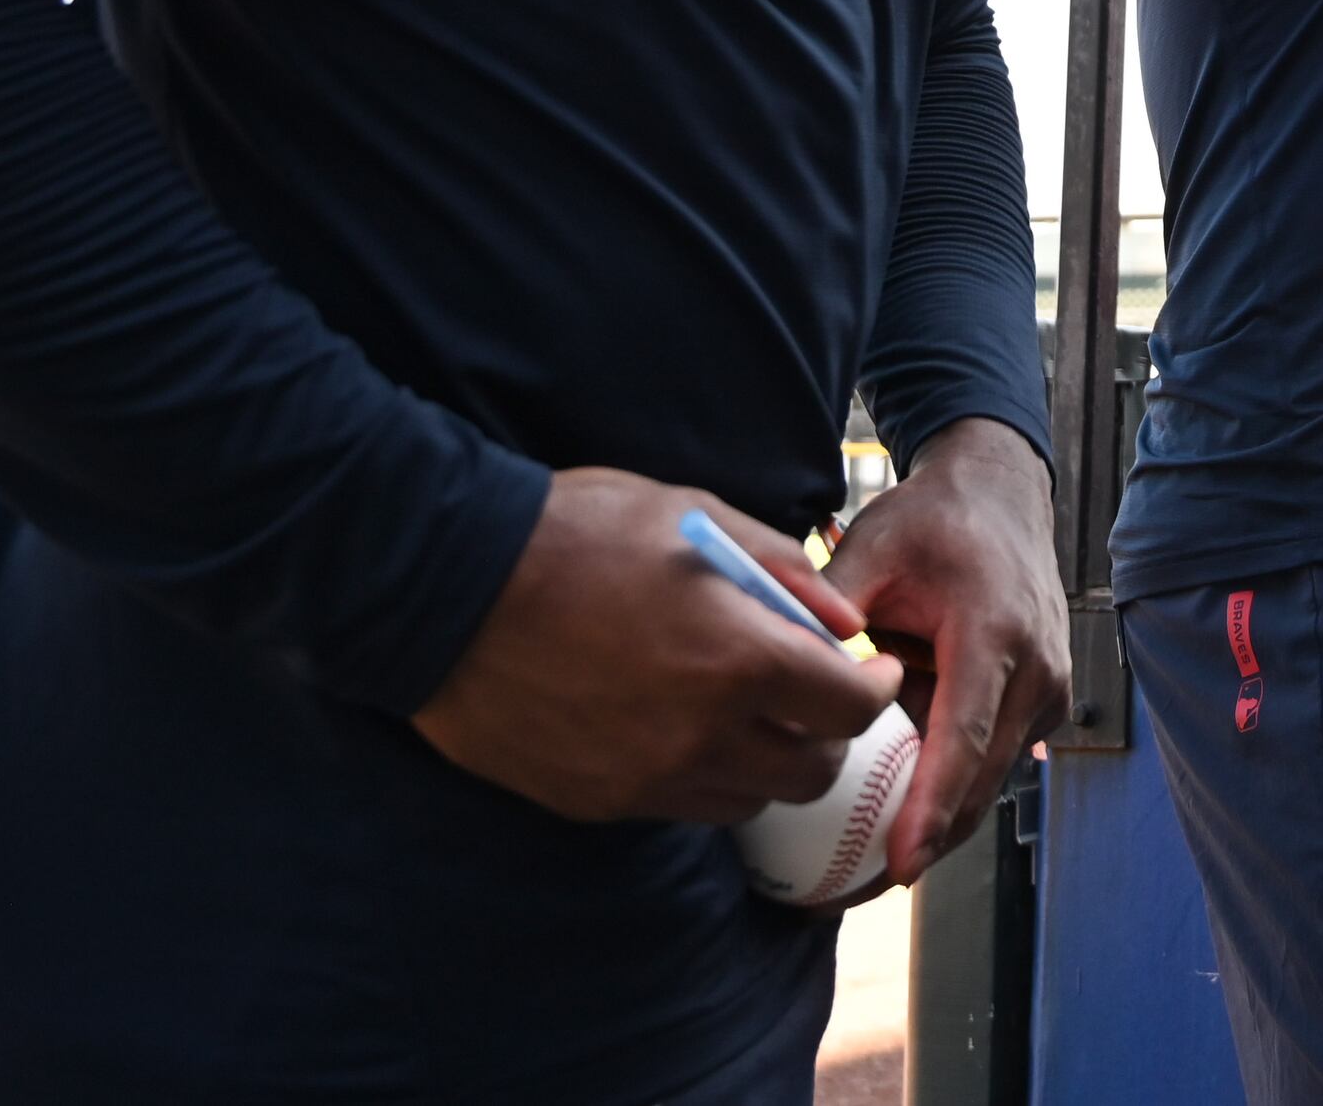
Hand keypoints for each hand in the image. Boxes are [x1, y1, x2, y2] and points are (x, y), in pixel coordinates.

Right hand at [412, 466, 901, 825]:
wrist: (445, 587)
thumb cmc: (576, 532)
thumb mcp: (696, 516)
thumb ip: (784, 569)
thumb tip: (843, 619)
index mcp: (739, 659)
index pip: (850, 708)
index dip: (877, 691)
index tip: (876, 672)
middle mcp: (701, 734)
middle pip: (811, 771)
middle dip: (827, 734)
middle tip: (812, 696)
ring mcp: (645, 777)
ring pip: (749, 799)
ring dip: (764, 763)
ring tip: (742, 713)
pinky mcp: (596, 800)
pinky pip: (679, 806)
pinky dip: (700, 778)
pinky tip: (678, 729)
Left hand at [820, 417, 1070, 884]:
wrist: (1004, 495)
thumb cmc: (934, 521)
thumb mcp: (874, 546)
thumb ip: (834, 606)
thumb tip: (789, 667)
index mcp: (994, 633)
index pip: (963, 739)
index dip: (932, 808)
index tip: (902, 864)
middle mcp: (1036, 669)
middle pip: (979, 781)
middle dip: (925, 842)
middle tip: (854, 890)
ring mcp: (1050, 688)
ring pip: (989, 781)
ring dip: (935, 822)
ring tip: (867, 868)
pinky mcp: (1046, 701)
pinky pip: (994, 760)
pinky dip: (951, 788)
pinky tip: (900, 813)